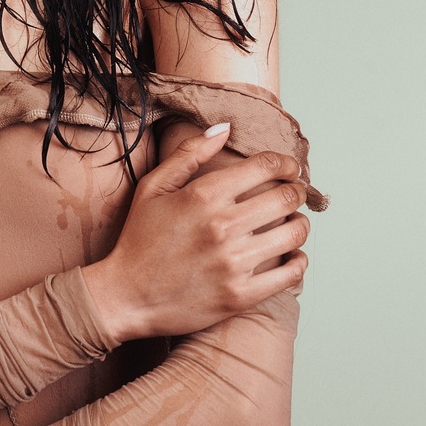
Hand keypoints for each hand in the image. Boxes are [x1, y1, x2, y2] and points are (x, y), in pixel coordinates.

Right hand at [82, 125, 309, 342]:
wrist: (126, 297)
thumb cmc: (139, 239)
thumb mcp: (153, 188)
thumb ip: (189, 154)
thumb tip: (225, 128)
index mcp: (203, 195)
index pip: (265, 166)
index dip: (285, 162)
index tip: (289, 167)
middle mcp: (222, 226)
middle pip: (287, 197)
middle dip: (297, 191)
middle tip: (293, 194)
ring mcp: (233, 263)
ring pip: (294, 233)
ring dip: (300, 224)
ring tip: (292, 223)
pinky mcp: (241, 295)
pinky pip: (290, 273)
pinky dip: (299, 261)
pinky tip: (292, 255)